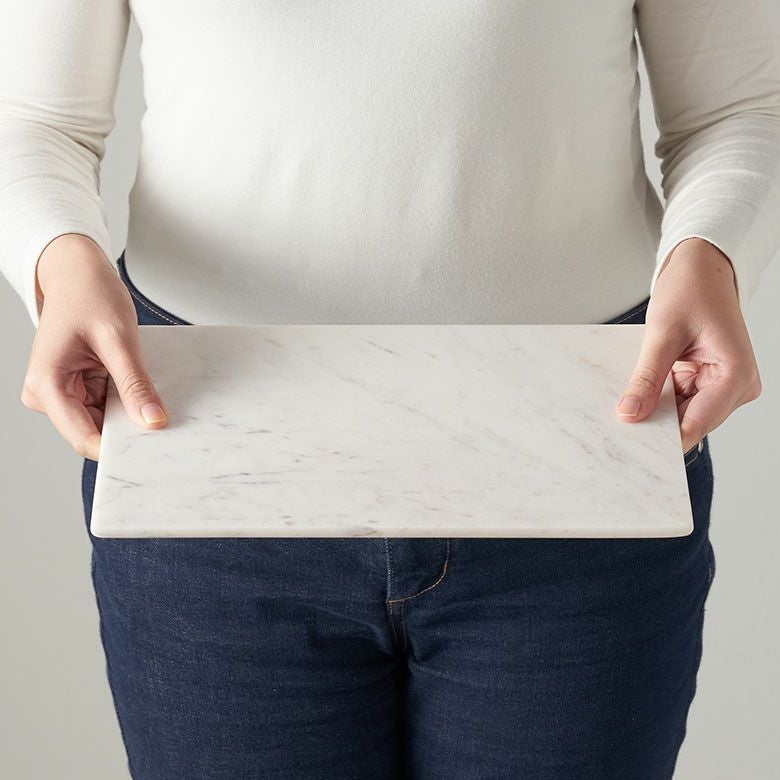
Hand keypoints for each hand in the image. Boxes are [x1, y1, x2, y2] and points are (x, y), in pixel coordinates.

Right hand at [20, 234, 168, 461]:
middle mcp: (46, 394)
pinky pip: (104, 406)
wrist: (78, 274)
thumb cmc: (90, 295)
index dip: (118, 447)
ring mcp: (60, 393)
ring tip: (145, 390)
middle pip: (92, 432)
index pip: (83, 437)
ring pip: (102, 421)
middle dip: (125, 428)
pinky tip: (135, 385)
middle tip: (159, 416)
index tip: (151, 446)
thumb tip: (152, 420)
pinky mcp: (74, 388)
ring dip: (126, 411)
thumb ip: (134, 383)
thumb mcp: (118, 339)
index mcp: (46, 384)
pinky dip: (123, 400)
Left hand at [615, 237, 761, 454]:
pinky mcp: (710, 382)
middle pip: (691, 423)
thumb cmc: (691, 290)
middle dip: (656, 426)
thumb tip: (630, 414)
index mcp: (736, 374)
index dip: (664, 441)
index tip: (633, 450)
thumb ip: (646, 378)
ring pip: (683, 415)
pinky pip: (681, 402)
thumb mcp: (662, 334)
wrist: (702, 270)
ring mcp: (724, 386)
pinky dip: (660, 400)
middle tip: (619, 432)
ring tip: (626, 408)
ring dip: (656, 412)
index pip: (696, 424)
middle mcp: (737, 386)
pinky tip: (639, 396)